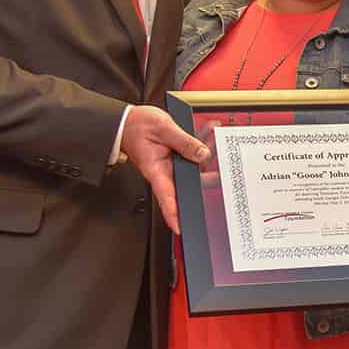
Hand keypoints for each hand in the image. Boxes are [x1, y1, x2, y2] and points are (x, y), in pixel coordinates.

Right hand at [120, 105, 209, 234]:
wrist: (127, 120)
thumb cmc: (137, 126)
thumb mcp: (163, 128)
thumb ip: (184, 142)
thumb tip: (202, 154)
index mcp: (156, 170)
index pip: (166, 197)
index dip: (174, 215)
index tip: (181, 228)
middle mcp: (163, 171)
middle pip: (187, 182)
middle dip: (206, 176)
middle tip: (221, 173)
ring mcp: (169, 165)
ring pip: (192, 165)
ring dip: (205, 152)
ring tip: (213, 137)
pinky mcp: (173, 156)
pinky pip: (190, 153)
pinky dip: (200, 143)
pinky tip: (207, 131)